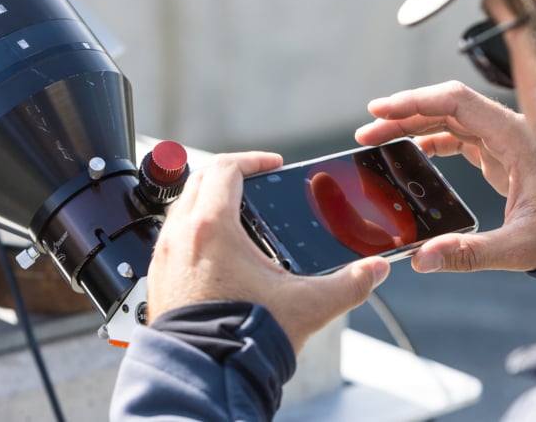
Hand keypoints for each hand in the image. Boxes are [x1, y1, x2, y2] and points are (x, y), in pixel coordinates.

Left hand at [146, 152, 389, 352]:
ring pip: (182, 207)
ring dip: (209, 200)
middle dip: (230, 174)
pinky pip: (173, 237)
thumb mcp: (308, 306)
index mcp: (212, 227)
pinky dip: (195, 229)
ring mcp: (165, 257)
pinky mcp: (159, 278)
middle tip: (256, 181)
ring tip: (240, 215)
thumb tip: (376, 271)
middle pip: (200, 180)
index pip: (226, 168)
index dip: (253, 159)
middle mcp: (180, 236)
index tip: (272, 164)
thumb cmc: (243, 339)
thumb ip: (350, 284)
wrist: (206, 376)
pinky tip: (221, 253)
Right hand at [355, 80, 535, 272]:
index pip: (456, 102)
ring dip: (412, 125)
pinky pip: (457, 134)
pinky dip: (429, 138)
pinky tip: (410, 152)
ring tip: (377, 140)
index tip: (380, 110)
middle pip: (445, 106)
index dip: (414, 102)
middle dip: (402, 115)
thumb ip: (470, 253)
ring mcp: (503, 138)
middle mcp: (508, 129)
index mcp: (515, 136)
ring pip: (448, 118)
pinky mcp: (499, 152)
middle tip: (366, 132)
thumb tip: (423, 259)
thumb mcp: (519, 245)